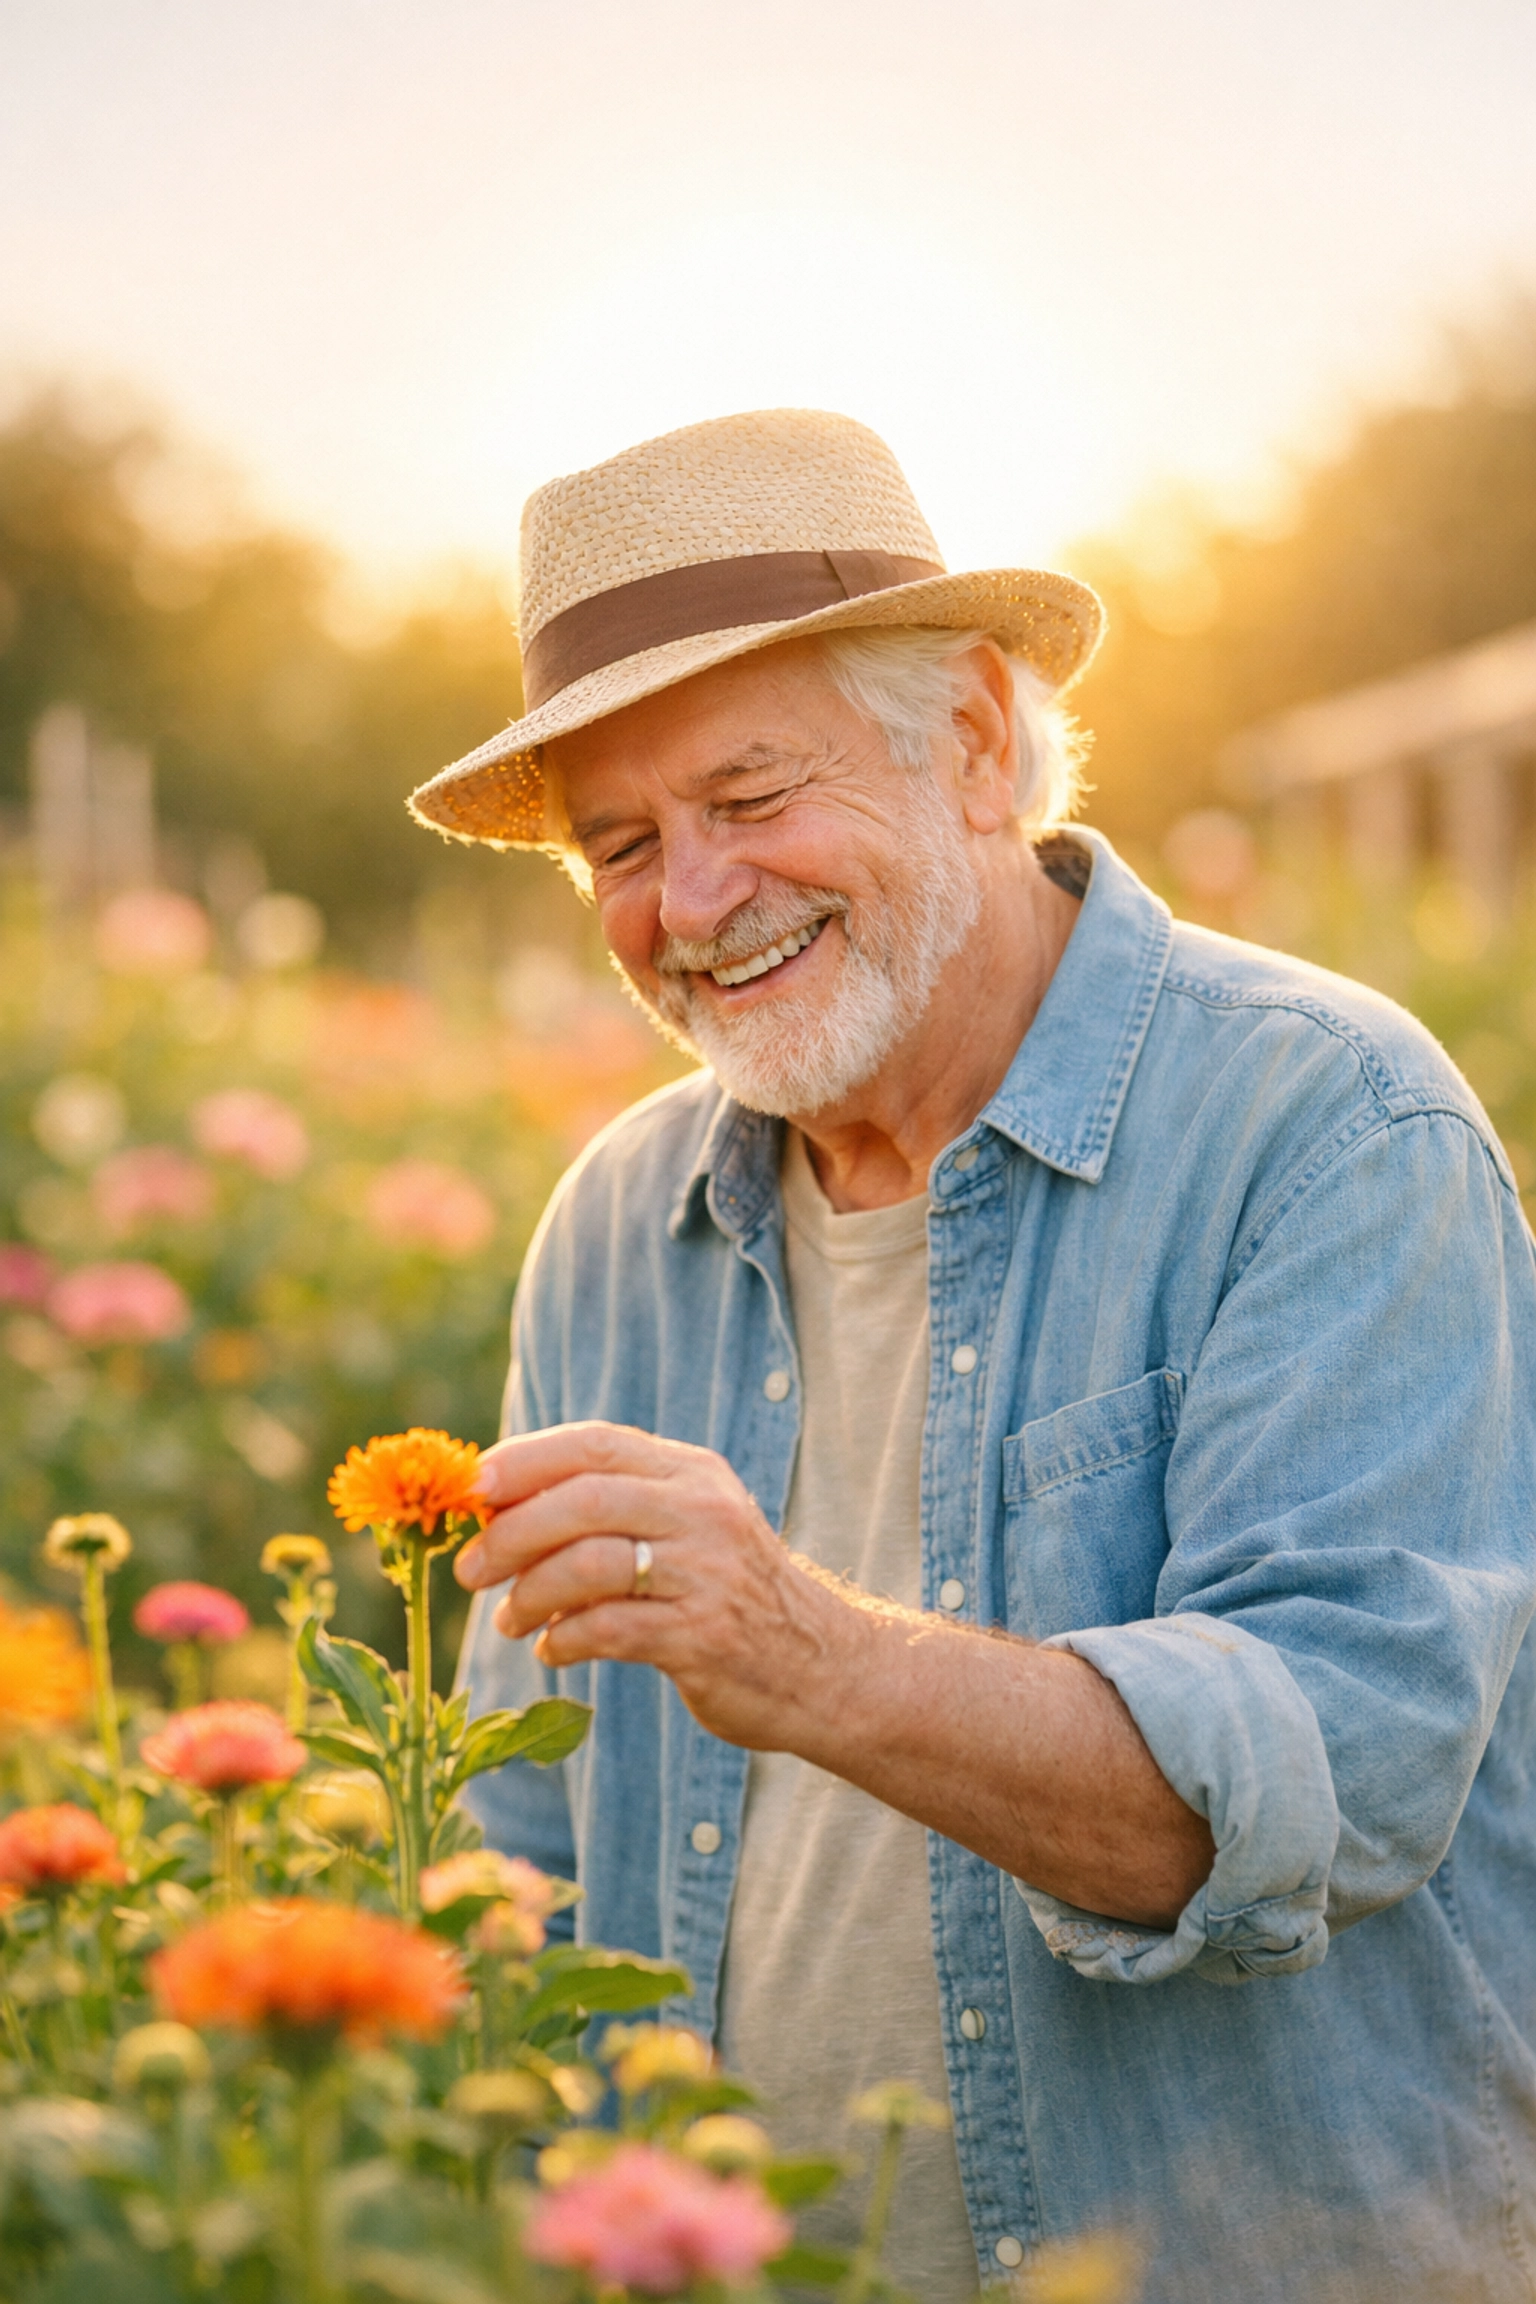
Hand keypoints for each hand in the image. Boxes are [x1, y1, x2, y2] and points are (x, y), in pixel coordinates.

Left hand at [454, 1422, 861, 1750]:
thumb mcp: (691, 1528)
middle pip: (583, 1499)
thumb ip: (617, 1508)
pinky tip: (553, 1651)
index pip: (595, 1444)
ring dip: (529, 1594)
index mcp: (693, 1474)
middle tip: (470, 1569)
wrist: (826, 1667)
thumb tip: (501, 1508)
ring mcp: (707, 1573)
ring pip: (589, 1563)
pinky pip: (608, 1629)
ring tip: (509, 1620)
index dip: (523, 1461)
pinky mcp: (704, 1637)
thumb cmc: (732, 1595)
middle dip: (510, 1532)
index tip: (472, 1489)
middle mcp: (703, 1511)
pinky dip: (563, 1640)